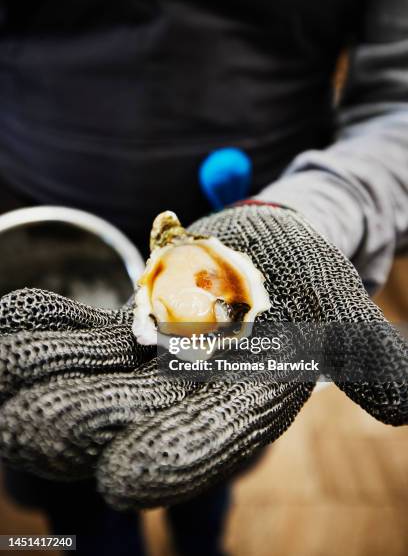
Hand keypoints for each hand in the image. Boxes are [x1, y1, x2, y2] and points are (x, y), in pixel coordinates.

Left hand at [0, 204, 406, 508]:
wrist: (263, 249)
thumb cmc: (308, 277)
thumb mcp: (344, 315)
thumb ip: (371, 358)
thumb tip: (407, 401)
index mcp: (242, 401)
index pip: (209, 440)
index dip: (174, 457)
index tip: (122, 480)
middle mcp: (186, 393)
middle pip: (129, 415)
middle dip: (79, 424)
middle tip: (24, 431)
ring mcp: (145, 361)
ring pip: (90, 376)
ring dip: (42, 378)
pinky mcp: (120, 328)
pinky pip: (77, 330)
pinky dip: (44, 324)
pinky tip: (6, 318)